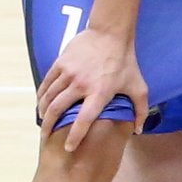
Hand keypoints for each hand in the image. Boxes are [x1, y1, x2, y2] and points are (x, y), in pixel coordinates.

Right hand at [36, 22, 143, 147]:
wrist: (110, 33)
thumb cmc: (126, 61)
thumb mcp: (138, 86)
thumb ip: (140, 109)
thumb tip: (138, 130)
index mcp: (100, 92)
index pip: (84, 119)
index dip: (75, 135)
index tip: (68, 148)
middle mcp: (82, 84)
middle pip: (58, 110)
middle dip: (49, 126)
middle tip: (47, 137)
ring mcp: (69, 73)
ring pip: (49, 97)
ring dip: (43, 112)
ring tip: (43, 122)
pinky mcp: (60, 64)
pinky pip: (46, 84)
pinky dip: (41, 96)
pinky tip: (41, 104)